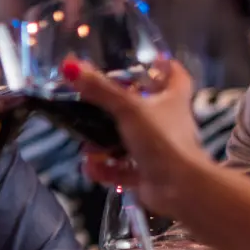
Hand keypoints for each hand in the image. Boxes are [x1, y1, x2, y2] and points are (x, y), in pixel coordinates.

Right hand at [64, 57, 209, 214]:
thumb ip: (99, 89)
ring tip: (85, 144)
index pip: (175, 76)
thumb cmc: (161, 139)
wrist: (180, 188)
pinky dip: (105, 169)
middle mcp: (167, 123)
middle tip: (94, 104)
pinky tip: (90, 167)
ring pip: (127, 141)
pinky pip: (121, 169)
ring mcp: (158, 150)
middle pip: (144, 108)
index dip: (162, 66)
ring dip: (103, 143)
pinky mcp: (148, 174)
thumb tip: (69, 66)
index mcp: (172, 100)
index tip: (148, 62)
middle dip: (117, 108)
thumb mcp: (128, 108)